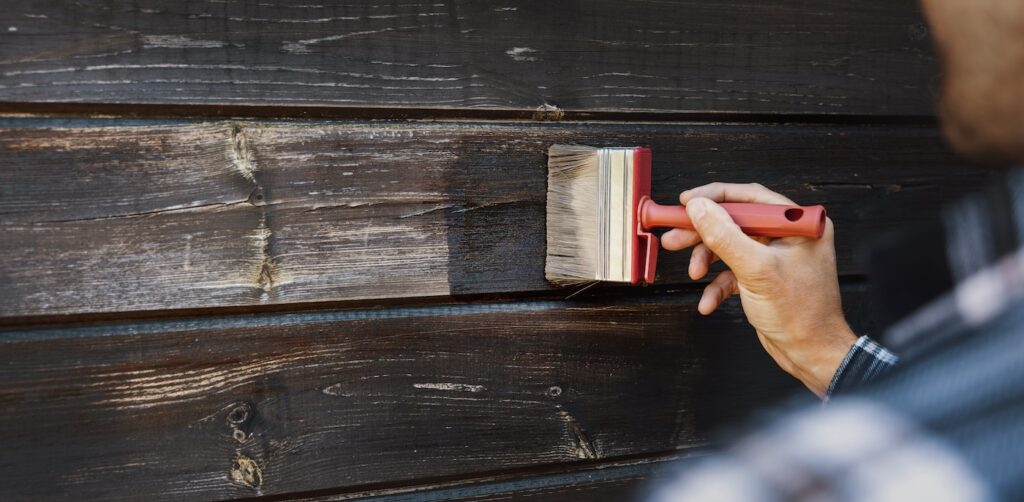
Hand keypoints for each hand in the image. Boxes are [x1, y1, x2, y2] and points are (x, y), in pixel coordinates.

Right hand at [662, 183, 856, 396]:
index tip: (686, 201)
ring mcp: (774, 257)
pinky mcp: (763, 277)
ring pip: (729, 246)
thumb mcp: (756, 270)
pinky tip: (709, 301)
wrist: (811, 354)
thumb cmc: (801, 314)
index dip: (714, 197)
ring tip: (694, 273)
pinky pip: (732, 272)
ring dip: (707, 260)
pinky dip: (717, 285)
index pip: (749, 197)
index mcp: (797, 224)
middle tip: (674, 237)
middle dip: (703, 232)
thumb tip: (698, 208)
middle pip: (734, 221)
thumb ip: (724, 236)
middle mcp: (787, 236)